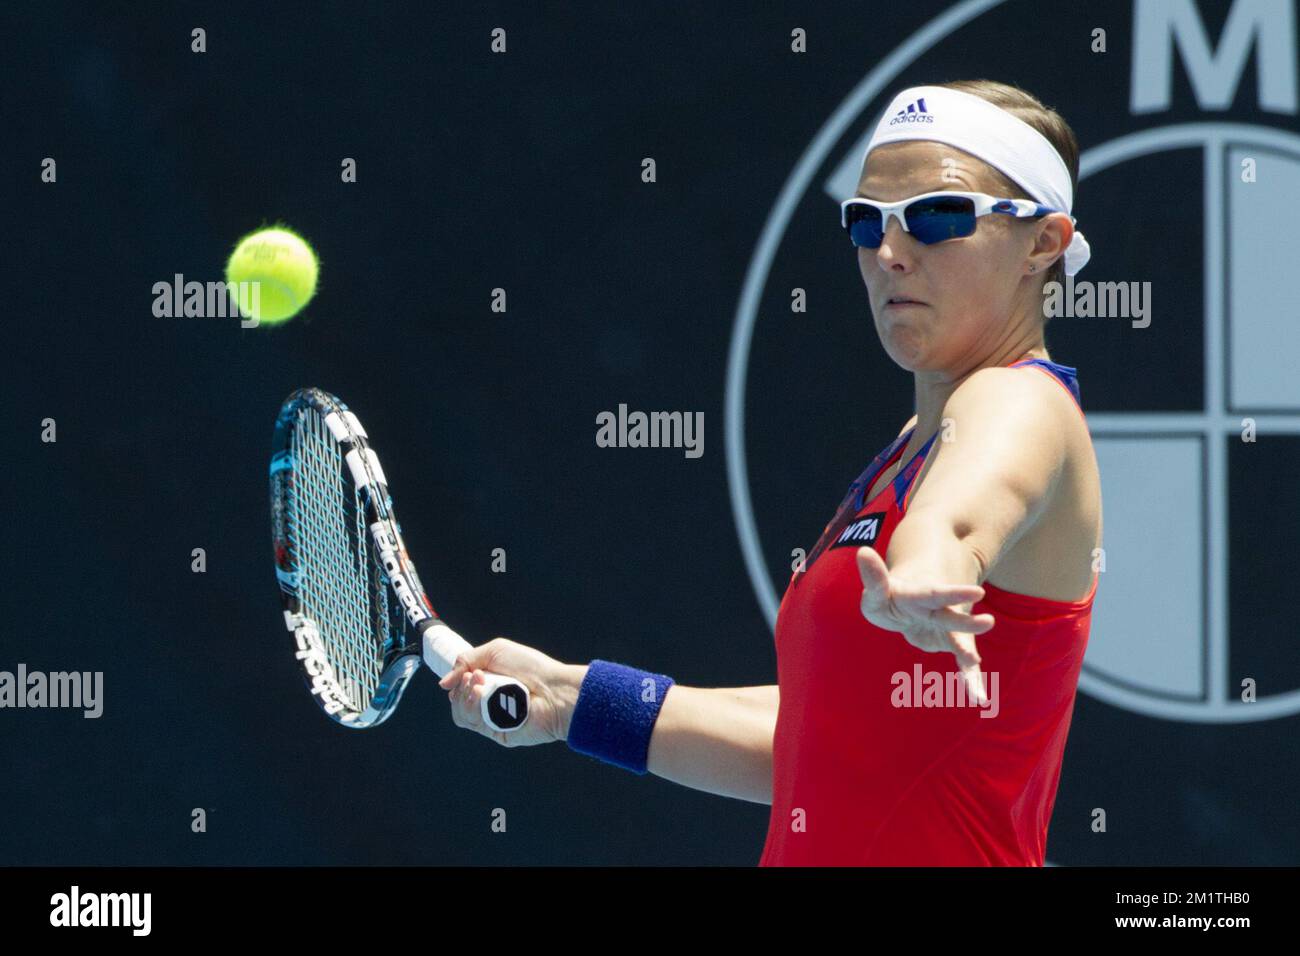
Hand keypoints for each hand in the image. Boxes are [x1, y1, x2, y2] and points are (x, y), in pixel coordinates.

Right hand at [437, 637, 585, 747]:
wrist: (553, 689)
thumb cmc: (531, 668)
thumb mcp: (495, 651)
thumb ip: (466, 661)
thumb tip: (443, 683)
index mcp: (490, 685)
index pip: (460, 688)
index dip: (457, 681)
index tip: (466, 672)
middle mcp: (489, 704)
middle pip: (457, 702)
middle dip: (462, 686)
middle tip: (479, 675)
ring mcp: (492, 720)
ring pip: (461, 714)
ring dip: (465, 696)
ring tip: (481, 683)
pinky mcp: (497, 733)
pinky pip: (473, 722)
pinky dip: (473, 706)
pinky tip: (482, 694)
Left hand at [855, 546, 994, 704]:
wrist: (914, 599)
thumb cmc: (891, 595)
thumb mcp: (878, 588)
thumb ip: (874, 576)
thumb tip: (863, 551)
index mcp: (921, 595)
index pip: (933, 593)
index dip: (955, 593)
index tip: (978, 592)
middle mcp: (937, 611)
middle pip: (950, 617)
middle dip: (967, 622)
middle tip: (988, 623)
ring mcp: (944, 628)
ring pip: (958, 640)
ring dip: (966, 651)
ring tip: (974, 661)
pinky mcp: (947, 644)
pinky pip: (961, 664)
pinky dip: (969, 681)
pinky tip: (979, 699)